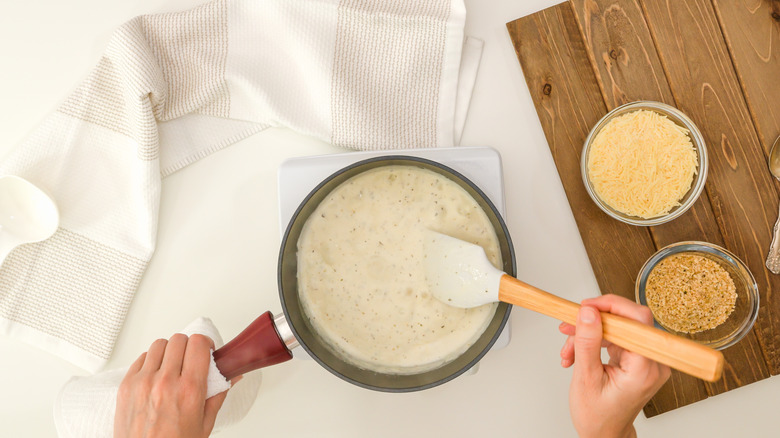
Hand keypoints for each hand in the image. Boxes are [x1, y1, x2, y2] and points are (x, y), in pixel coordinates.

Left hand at [114, 334, 232, 437]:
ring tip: (172, 366)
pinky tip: (156, 375)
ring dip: (169, 351)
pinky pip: (141, 358)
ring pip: (159, 344)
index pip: (197, 344)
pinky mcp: (126, 386)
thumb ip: (218, 394)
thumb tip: (232, 376)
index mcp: (189, 390)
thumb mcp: (204, 424)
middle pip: (179, 339)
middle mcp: (165, 382)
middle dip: (188, 347)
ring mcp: (143, 382)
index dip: (204, 344)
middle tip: (191, 360)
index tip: (205, 351)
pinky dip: (151, 362)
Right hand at [558, 295, 669, 437]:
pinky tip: (576, 352)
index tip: (587, 307)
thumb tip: (589, 312)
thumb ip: (588, 342)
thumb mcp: (586, 378)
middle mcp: (652, 362)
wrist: (604, 433)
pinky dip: (593, 341)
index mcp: (644, 368)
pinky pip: (615, 337)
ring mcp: (645, 360)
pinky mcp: (636, 358)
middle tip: (570, 324)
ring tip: (568, 349)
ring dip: (588, 334)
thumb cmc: (598, 416)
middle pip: (626, 321)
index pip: (637, 320)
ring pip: (617, 328)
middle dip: (593, 321)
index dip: (612, 306)